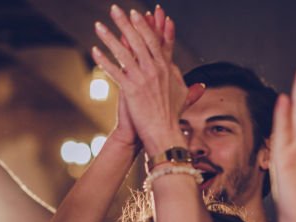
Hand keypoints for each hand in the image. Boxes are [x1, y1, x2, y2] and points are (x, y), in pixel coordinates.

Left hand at [91, 5, 187, 155]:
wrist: (164, 134)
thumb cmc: (172, 118)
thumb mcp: (184, 99)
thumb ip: (191, 88)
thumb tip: (200, 85)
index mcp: (167, 68)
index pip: (159, 40)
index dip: (152, 25)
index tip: (147, 12)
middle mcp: (156, 69)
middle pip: (140, 39)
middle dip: (128, 22)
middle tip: (117, 10)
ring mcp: (144, 78)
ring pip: (125, 51)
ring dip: (110, 36)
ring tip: (99, 25)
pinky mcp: (132, 89)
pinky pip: (115, 70)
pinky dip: (104, 60)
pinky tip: (95, 50)